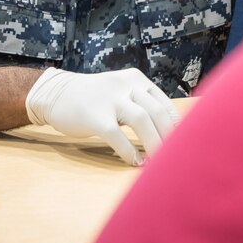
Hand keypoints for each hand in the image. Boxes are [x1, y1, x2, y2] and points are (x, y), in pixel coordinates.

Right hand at [25, 68, 179, 165]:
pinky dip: (128, 151)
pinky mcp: (94, 115)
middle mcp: (126, 86)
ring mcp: (110, 99)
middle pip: (157, 112)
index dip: (177, 126)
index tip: (186, 144)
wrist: (55, 93)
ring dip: (154, 144)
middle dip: (170, 136)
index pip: (165, 103)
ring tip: (159, 163)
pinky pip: (117, 135)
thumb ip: (142, 103)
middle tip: (177, 157)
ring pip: (142, 120)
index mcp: (137, 80)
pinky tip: (135, 162)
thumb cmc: (94, 97)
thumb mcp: (121, 90)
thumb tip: (170, 129)